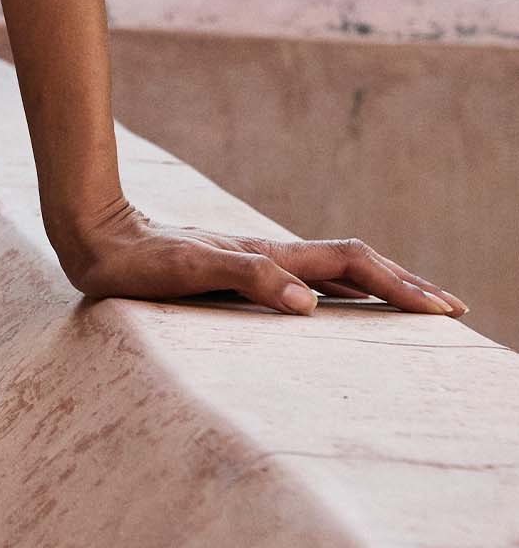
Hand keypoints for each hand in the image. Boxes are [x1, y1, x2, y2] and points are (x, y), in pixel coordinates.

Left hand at [49, 195, 468, 317]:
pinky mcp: (237, 274)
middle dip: (403, 285)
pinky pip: (307, 283)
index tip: (441, 308)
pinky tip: (344, 307)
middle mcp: (269, 257)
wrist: (97, 237)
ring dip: (378, 289)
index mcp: (269, 256)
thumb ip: (249, 279)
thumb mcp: (191, 270)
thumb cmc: (139, 260)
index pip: (351, 266)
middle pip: (353, 265)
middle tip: (450, 310)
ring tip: (414, 307)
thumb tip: (312, 304)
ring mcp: (256, 264)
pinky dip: (341, 294)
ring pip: (333, 273)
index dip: (398, 284)